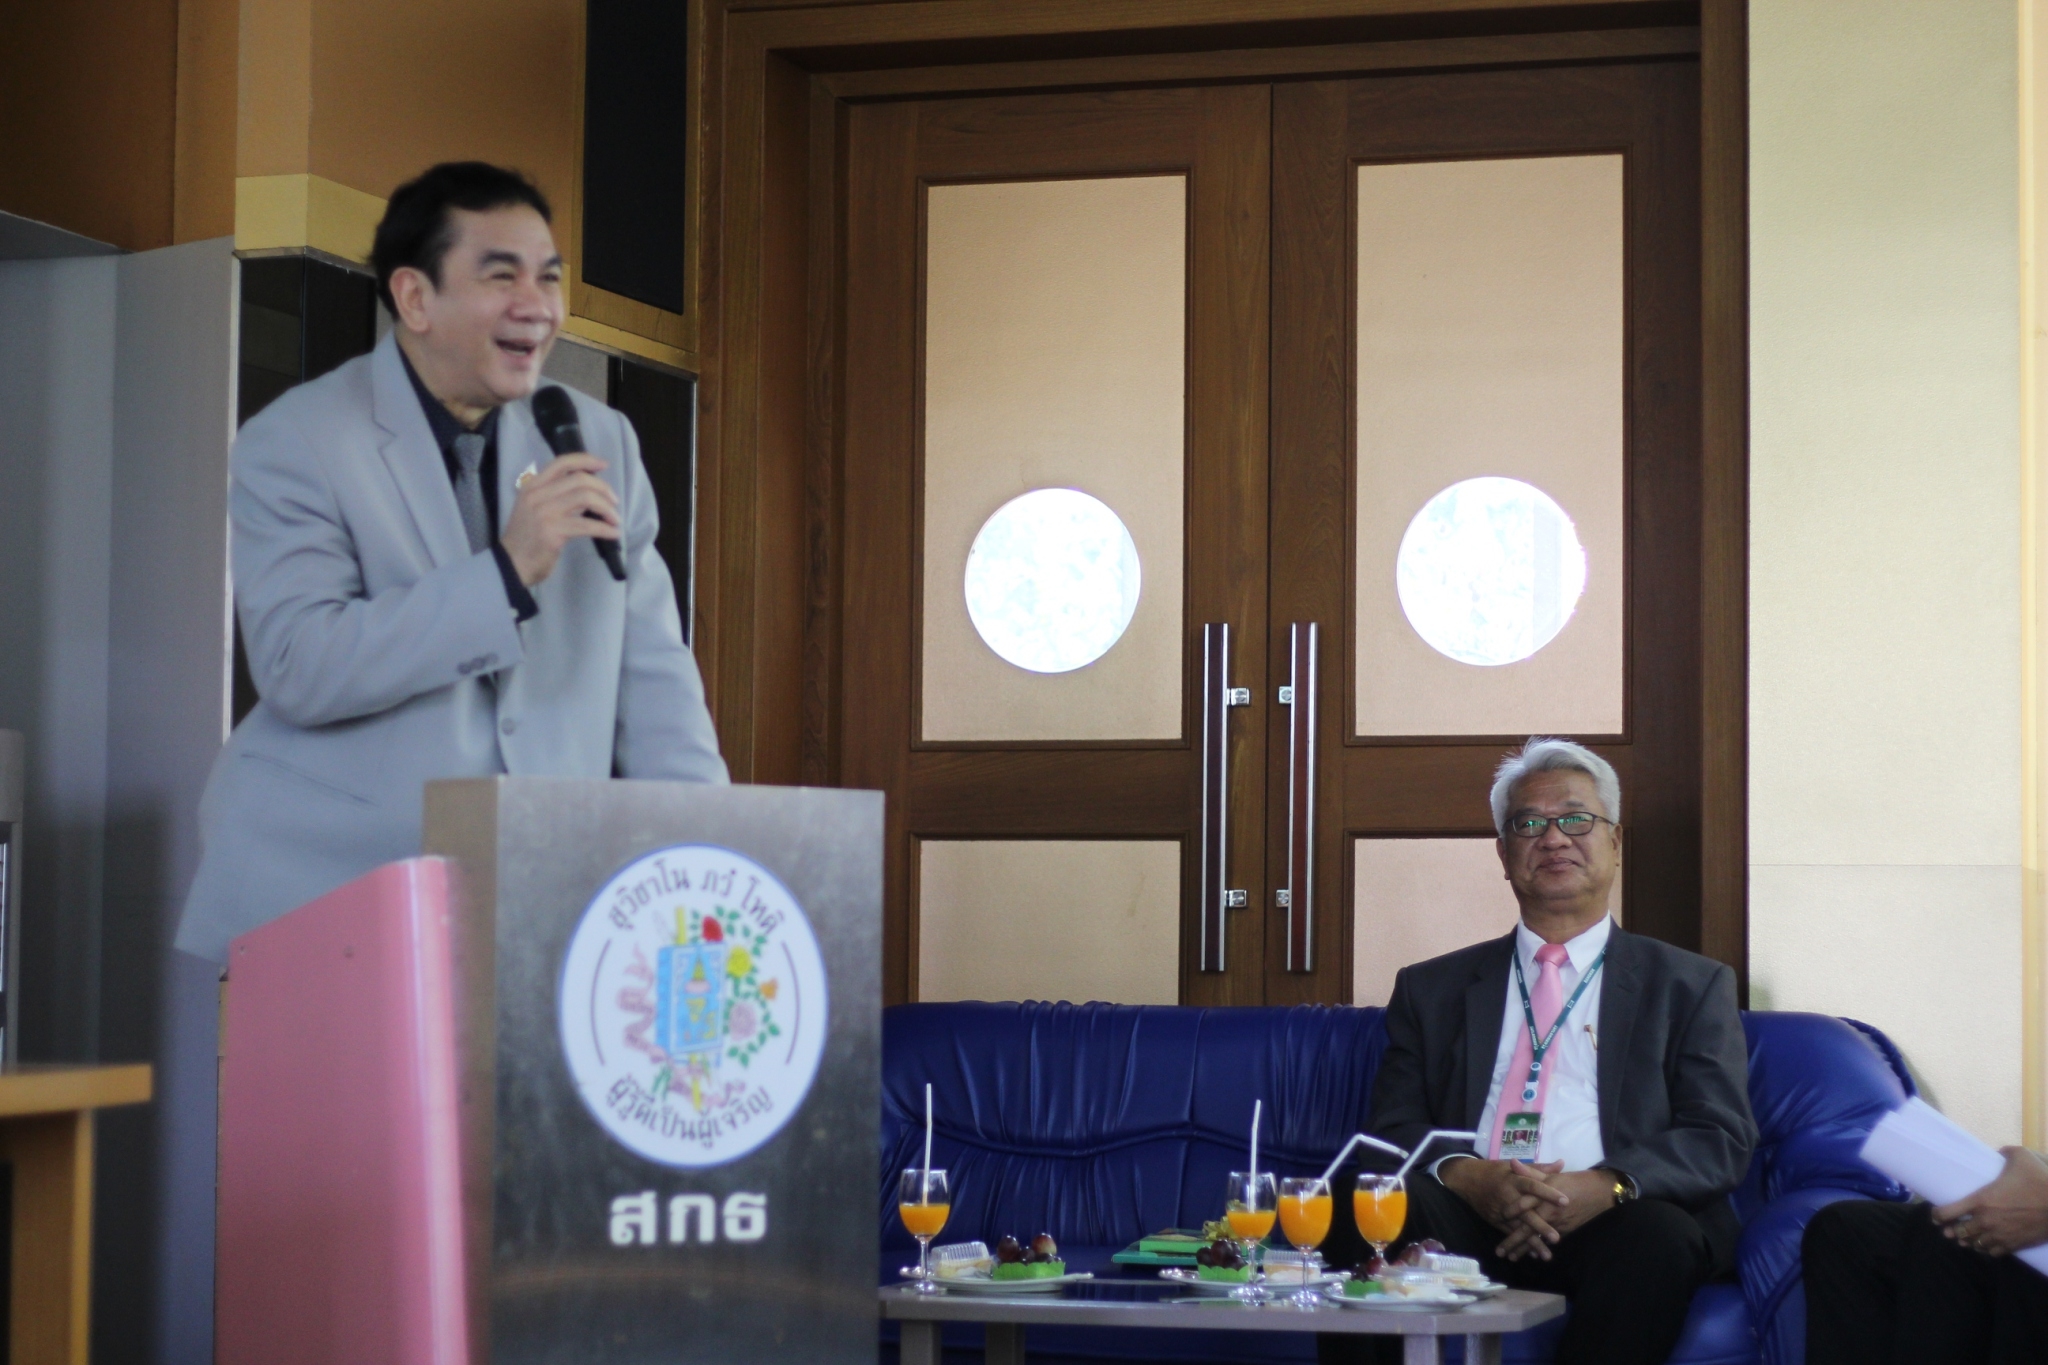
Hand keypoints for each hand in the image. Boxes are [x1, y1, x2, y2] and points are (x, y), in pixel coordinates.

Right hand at [500, 454, 619, 586]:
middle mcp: (537, 495)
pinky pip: (587, 525)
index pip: (561, 463)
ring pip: (585, 498)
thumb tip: (588, 492)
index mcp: (532, 486)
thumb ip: (556, 496)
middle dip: (603, 488)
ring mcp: (544, 512)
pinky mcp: (553, 532)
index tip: (603, 465)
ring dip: (606, 508)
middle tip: (614, 502)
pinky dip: (605, 528)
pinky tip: (613, 533)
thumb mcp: (535, 509)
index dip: (585, 460)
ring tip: (615, 519)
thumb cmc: (526, 538)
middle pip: (579, 479)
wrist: (510, 565)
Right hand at [1441, 1158, 1568, 1260]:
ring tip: (1547, 1255)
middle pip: (1526, 1213)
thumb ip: (1540, 1168)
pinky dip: (1520, 1245)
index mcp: (1514, 1180)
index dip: (1549, 1193)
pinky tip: (1533, 1254)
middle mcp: (1508, 1196)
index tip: (1566, 1201)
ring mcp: (1501, 1211)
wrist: (1468, 1179)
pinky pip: (1509, 1234)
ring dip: (1532, 1243)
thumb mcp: (1514, 1166)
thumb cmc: (1496, 1171)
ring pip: (1518, 1228)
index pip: (1534, 1186)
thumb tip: (1562, 1164)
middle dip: (1540, 1226)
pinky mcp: (1496, 1221)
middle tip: (1556, 1238)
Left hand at [1933, 1147, 2047, 1256]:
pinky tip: (1986, 1245)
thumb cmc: (2040, 1180)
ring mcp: (2000, 1235)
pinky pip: (1993, 1252)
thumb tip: (1998, 1153)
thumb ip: (2004, 1153)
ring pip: (1974, 1244)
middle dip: (1952, 1230)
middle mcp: (1986, 1221)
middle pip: (1959, 1232)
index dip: (1937, 1215)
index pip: (1948, 1213)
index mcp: (1981, 1200)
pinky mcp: (2014, 1245)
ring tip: (1966, 1237)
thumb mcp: (2020, 1157)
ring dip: (1968, 1241)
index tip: (1935, 1214)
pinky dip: (1986, 1249)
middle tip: (1949, 1228)